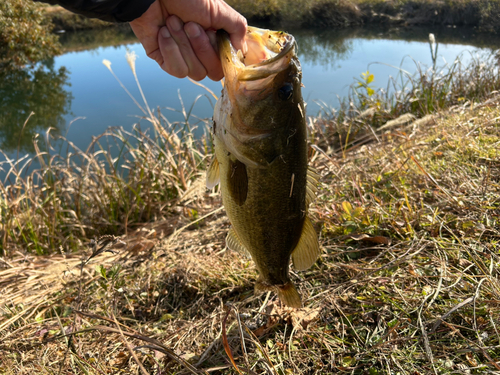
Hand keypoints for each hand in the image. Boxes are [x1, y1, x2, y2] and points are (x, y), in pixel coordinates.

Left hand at [129, 0, 246, 80]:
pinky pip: (176, 70)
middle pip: (213, 72)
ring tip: (173, 22)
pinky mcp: (166, 61)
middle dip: (201, 47)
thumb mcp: (219, 10)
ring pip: (195, 73)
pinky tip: (162, 32)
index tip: (214, 36)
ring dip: (183, 45)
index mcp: (216, 40)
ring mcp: (184, 58)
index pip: (227, 65)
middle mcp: (202, 52)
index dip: (222, 56)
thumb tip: (241, 51)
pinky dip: (170, 49)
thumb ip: (237, 29)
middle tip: (190, 24)